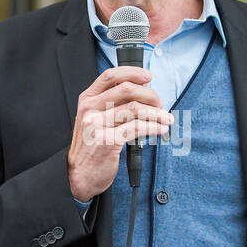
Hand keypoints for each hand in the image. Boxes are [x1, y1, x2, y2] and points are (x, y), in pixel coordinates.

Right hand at [67, 66, 171, 201]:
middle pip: (127, 89)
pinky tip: (161, 129)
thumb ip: (112, 104)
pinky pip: (137, 128)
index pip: (110, 76)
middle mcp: (90, 109)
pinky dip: (153, 127)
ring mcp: (96, 125)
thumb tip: (143, 91)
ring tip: (166, 118)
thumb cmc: (92, 145)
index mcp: (87, 99)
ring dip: (157, 113)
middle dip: (150, 94)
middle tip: (160, 103)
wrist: (81, 173)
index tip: (148, 77)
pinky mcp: (107, 141)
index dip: (132, 72)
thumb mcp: (95, 118)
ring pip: (135, 109)